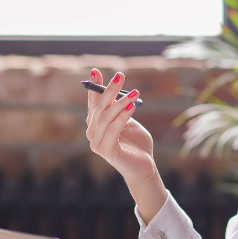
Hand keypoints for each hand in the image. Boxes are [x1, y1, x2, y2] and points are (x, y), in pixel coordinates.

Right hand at [85, 69, 167, 221]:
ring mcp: (97, 143)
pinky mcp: (106, 151)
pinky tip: (132, 107)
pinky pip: (113, 130)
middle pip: (99, 107)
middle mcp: (93, 133)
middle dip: (109, 90)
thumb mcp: (129, 121)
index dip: (94, 87)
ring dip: (120, 102)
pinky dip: (122, 117)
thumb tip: (118, 91)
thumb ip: (121, 109)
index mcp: (97, 125)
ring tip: (135, 93)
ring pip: (106, 117)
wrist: (144, 167)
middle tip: (120, 75)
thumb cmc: (137, 144)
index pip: (93, 102)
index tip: (95, 70)